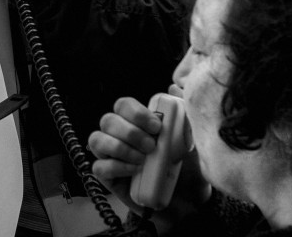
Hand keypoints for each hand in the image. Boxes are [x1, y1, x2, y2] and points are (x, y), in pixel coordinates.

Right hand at [90, 93, 207, 222]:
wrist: (190, 205)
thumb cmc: (190, 171)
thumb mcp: (195, 141)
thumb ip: (186, 114)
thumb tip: (175, 87)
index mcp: (139, 124)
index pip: (123, 105)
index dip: (136, 113)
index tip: (157, 127)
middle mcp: (122, 137)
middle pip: (108, 120)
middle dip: (129, 131)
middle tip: (151, 146)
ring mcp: (113, 157)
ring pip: (97, 140)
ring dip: (120, 147)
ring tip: (142, 159)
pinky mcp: (109, 179)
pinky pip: (98, 167)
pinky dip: (115, 166)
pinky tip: (134, 171)